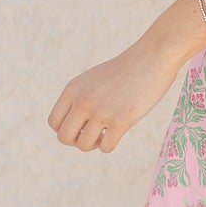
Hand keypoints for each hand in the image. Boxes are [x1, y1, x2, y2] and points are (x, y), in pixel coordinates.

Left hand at [48, 36, 180, 154]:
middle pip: (64, 138)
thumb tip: (74, 128)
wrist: (151, 58)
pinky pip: (106, 148)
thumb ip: (78, 98)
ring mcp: (101, 112)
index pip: (54, 122)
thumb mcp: (92, 79)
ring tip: (105, 134)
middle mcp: (83, 101)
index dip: (66, 130)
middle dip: (77, 141)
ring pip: (84, 145)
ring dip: (94, 145)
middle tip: (92, 134)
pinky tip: (117, 132)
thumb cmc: (124, 70)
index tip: (81, 126)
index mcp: (72, 90)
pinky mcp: (121, 121)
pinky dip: (109, 145)